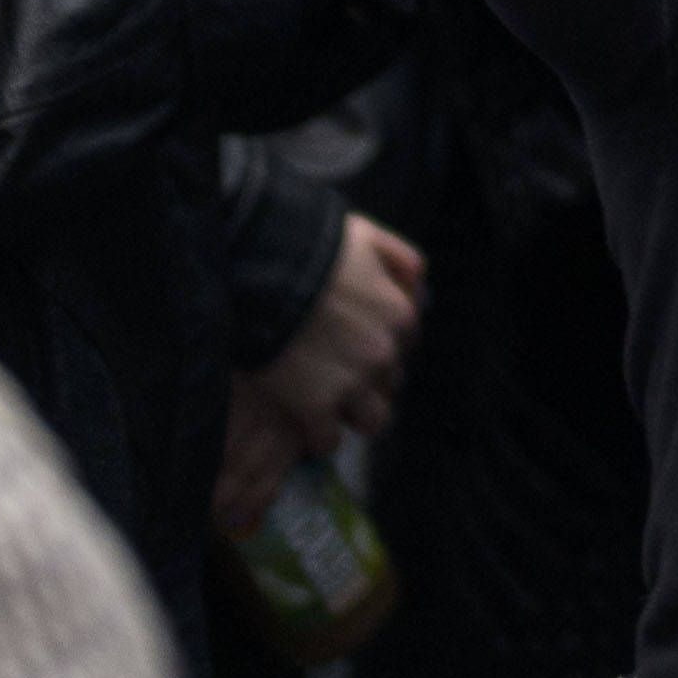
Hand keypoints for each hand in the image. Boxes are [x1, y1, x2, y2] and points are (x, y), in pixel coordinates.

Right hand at [213, 215, 426, 532]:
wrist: (257, 268)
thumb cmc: (306, 244)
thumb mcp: (365, 236)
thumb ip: (400, 260)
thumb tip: (420, 289)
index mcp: (398, 313)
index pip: (404, 342)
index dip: (377, 341)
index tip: (352, 340)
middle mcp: (382, 353)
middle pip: (389, 382)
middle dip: (367, 378)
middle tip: (333, 368)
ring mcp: (350, 384)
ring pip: (371, 420)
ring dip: (352, 413)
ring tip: (326, 402)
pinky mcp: (313, 408)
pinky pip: (327, 440)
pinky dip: (316, 434)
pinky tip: (301, 417)